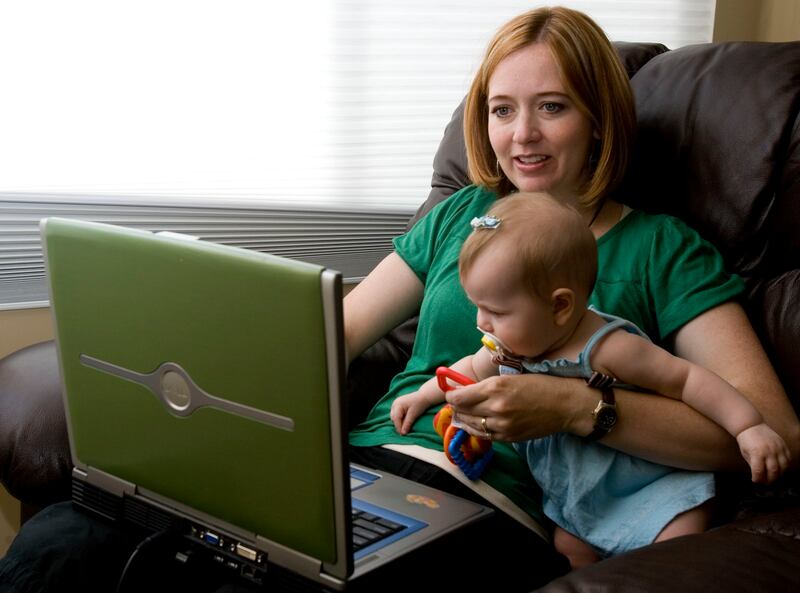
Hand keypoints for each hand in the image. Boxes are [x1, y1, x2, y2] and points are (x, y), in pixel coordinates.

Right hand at [390, 392, 433, 434]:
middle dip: (398, 424)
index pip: (395, 418)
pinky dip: (400, 419)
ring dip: (398, 422)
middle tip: (404, 431)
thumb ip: (407, 424)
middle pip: (393, 417)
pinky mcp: (398, 405)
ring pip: (394, 416)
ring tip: (405, 426)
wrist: (424, 396)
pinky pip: (396, 414)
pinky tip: (405, 421)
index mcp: (397, 404)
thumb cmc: (419, 404)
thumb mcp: (413, 414)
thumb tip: (403, 433)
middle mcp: (395, 403)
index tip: (402, 434)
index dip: (398, 427)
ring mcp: (396, 404)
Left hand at [444, 373, 588, 441]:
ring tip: (466, 413)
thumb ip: (487, 386)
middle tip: (458, 403)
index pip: (458, 397)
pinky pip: (483, 435)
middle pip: (461, 411)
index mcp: (495, 387)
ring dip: (465, 419)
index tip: (452, 394)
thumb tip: (464, 391)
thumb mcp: (510, 377)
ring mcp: (501, 425)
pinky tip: (479, 423)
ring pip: (470, 425)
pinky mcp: (508, 437)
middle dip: (457, 407)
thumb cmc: (540, 385)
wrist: (564, 405)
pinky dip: (477, 429)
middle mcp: (495, 407)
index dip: (451, 395)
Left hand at [736, 423, 791, 483]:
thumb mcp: (745, 454)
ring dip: (780, 474)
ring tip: (774, 477)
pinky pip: (788, 458)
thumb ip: (753, 465)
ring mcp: (777, 447)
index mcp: (756, 453)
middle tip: (767, 483)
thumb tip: (759, 476)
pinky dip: (786, 466)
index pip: (759, 471)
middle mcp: (769, 451)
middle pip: (773, 471)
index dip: (758, 479)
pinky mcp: (783, 444)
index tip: (756, 481)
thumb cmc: (746, 440)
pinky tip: (781, 469)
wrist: (751, 425)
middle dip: (770, 480)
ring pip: (783, 466)